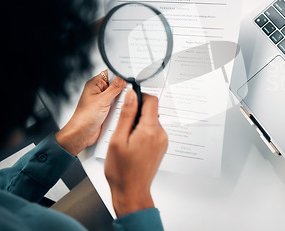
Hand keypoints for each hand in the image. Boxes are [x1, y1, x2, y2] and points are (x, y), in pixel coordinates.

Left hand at [55, 70, 125, 155]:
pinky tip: (123, 110)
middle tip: (128, 92)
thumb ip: (115, 87)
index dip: (121, 73)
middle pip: (117, 84)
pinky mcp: (108, 110)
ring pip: (120, 95)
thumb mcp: (102, 100)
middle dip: (124, 88)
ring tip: (123, 103)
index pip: (111, 73)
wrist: (80, 135)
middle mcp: (100, 91)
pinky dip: (122, 107)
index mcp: (95, 84)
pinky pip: (119, 105)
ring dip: (123, 99)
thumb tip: (124, 77)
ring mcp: (104, 101)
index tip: (131, 76)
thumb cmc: (84, 118)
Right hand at [104, 90, 167, 216]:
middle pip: (152, 111)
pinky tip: (132, 146)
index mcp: (150, 130)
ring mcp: (163, 141)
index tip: (129, 102)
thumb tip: (131, 95)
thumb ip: (126, 115)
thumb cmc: (122, 170)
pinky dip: (143, 133)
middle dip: (137, 113)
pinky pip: (153, 132)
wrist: (131, 191)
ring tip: (126, 140)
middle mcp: (161, 134)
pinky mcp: (161, 147)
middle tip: (123, 127)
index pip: (152, 101)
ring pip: (151, 122)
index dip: (139, 97)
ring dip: (139, 124)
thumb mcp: (118, 139)